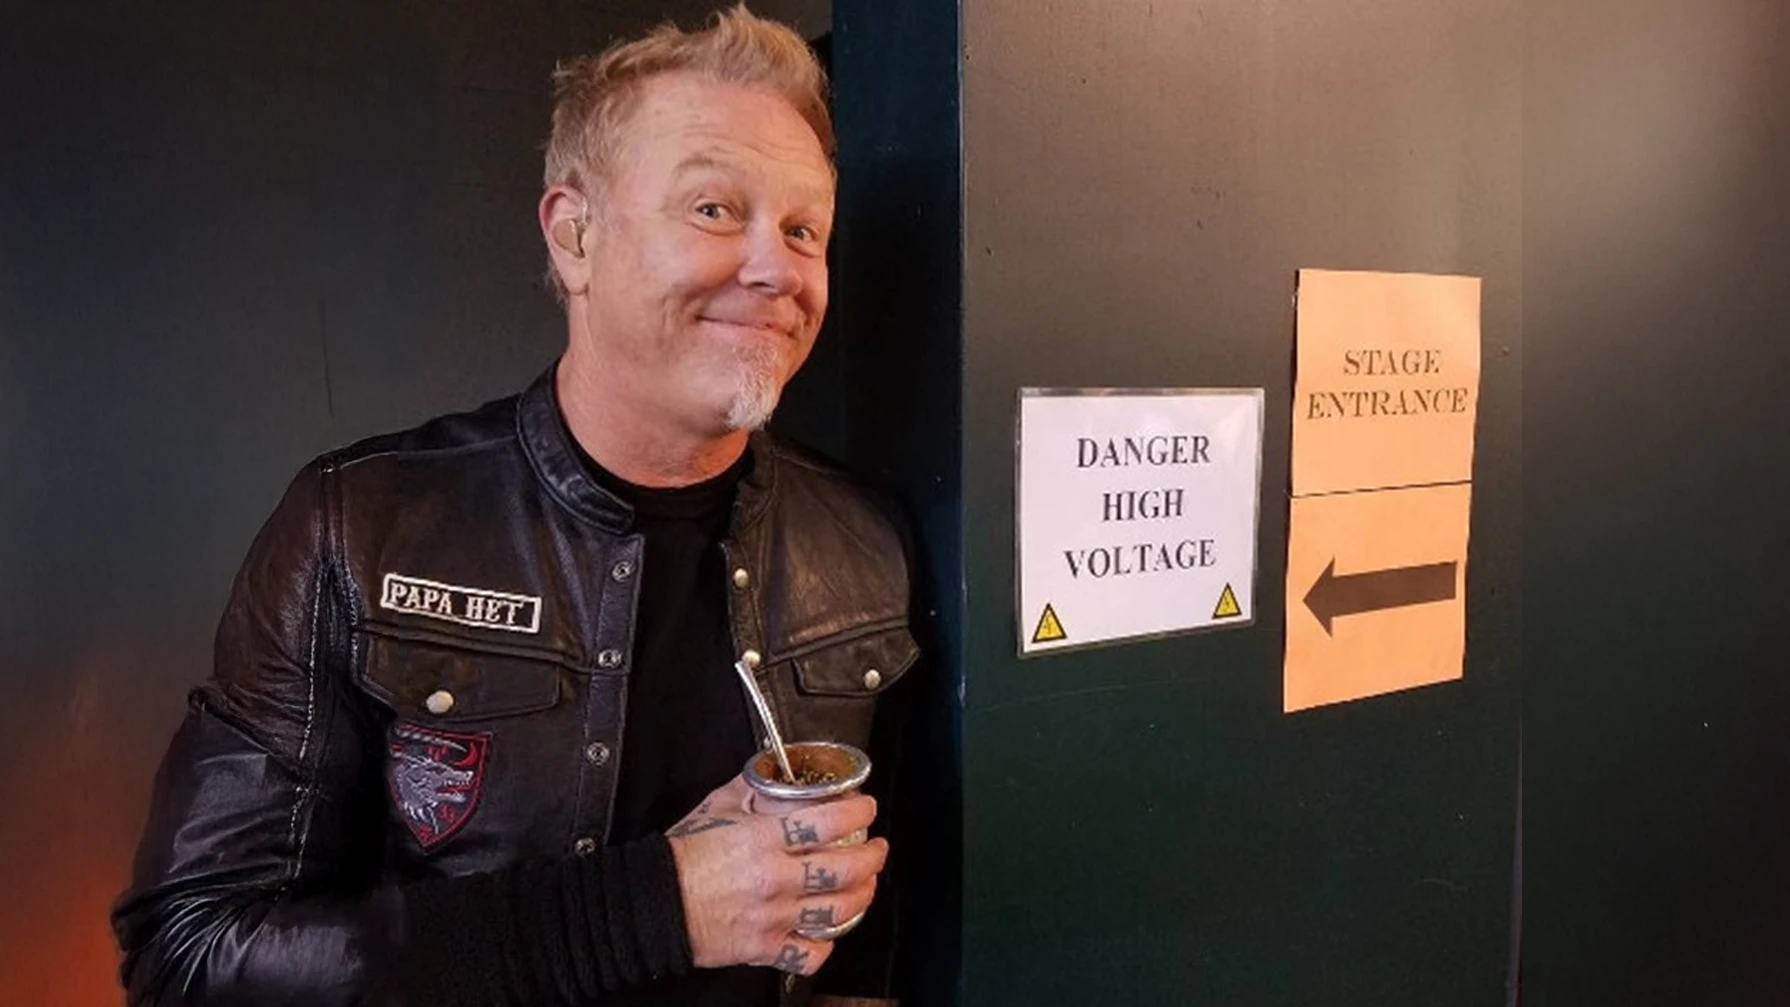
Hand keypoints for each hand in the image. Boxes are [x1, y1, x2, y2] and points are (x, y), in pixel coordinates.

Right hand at [666, 775, 887, 975]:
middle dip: (873, 856)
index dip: (858, 810)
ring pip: (839, 910)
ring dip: (863, 895)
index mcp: (763, 839)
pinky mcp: (765, 947)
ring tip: (866, 884)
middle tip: (877, 847)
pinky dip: (826, 945)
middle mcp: (775, 878)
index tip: (866, 807)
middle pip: (845, 868)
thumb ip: (753, 788)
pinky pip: (810, 954)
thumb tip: (774, 773)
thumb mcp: (718, 806)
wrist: (655, 903)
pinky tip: (828, 931)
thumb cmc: (681, 856)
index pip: (828, 821)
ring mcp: (774, 916)